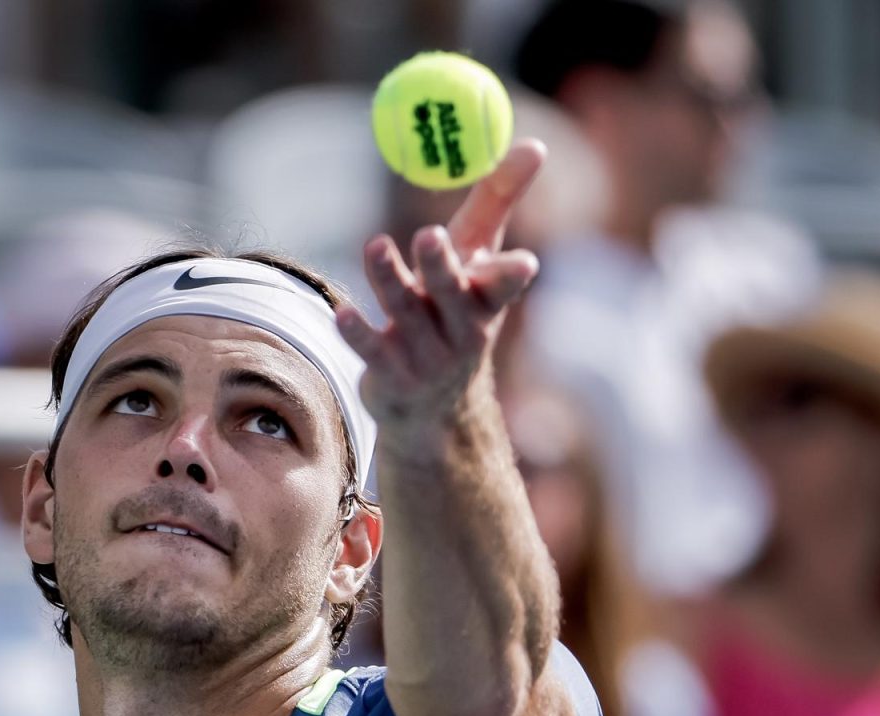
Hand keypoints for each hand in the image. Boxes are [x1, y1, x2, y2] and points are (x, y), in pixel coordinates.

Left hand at [336, 139, 546, 443]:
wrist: (434, 407)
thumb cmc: (456, 309)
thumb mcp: (479, 258)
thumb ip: (499, 202)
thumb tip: (536, 144)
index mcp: (486, 302)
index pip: (504, 286)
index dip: (511, 274)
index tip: (523, 262)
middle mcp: (461, 331)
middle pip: (451, 295)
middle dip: (441, 266)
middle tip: (429, 234)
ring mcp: (426, 357)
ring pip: (405, 313)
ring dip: (390, 278)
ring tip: (375, 245)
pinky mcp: (392, 377)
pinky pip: (372, 351)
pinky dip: (358, 332)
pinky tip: (343, 313)